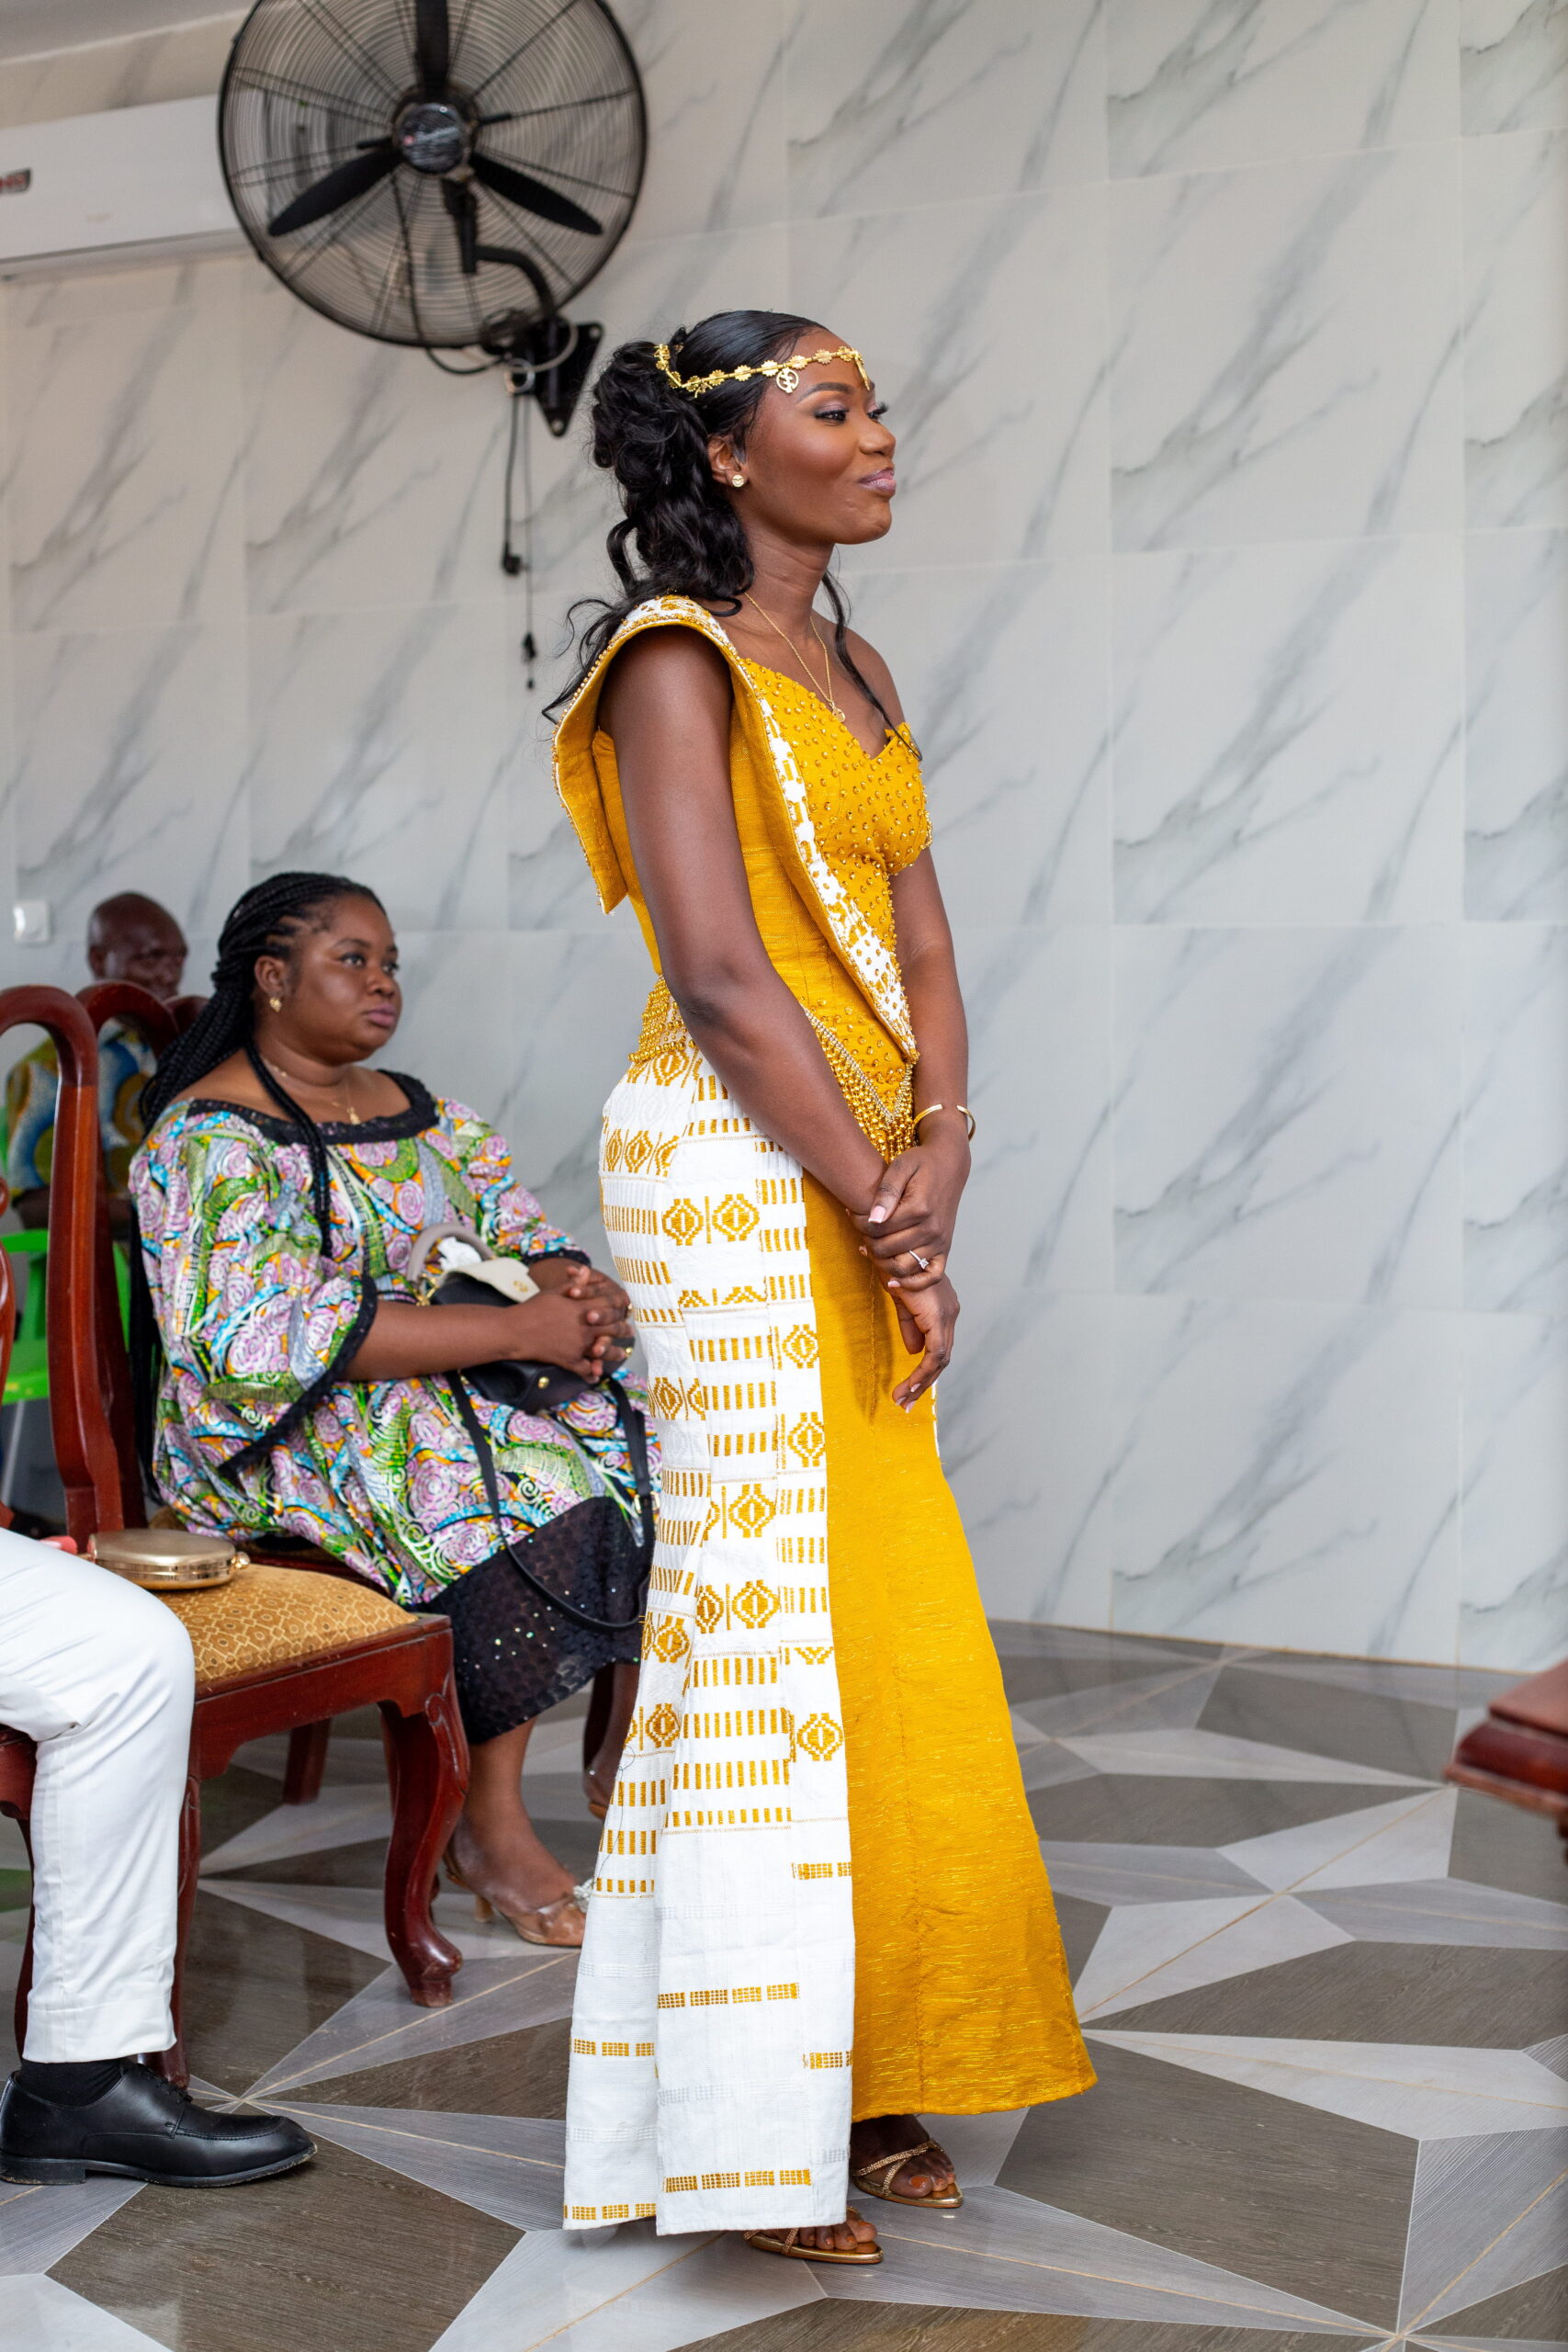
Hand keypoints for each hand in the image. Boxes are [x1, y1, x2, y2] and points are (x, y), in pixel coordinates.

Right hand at [500, 1289, 620, 1380]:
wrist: (515, 1330)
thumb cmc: (533, 1308)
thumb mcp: (554, 1292)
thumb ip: (574, 1284)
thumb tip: (587, 1270)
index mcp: (581, 1308)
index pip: (608, 1306)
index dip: (619, 1307)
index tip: (626, 1308)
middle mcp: (584, 1327)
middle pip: (611, 1328)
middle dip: (622, 1330)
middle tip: (629, 1330)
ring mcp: (578, 1345)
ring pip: (603, 1350)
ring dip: (614, 1353)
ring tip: (621, 1353)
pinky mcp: (569, 1359)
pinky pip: (585, 1369)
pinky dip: (592, 1373)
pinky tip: (597, 1375)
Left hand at [851, 1128, 969, 1292]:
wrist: (949, 1166)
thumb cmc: (922, 1164)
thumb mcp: (900, 1167)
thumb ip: (886, 1192)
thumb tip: (873, 1218)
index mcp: (920, 1208)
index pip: (878, 1228)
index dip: (858, 1223)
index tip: (853, 1213)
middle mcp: (932, 1229)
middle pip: (886, 1249)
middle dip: (866, 1240)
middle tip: (860, 1228)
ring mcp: (940, 1241)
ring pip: (902, 1267)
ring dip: (880, 1262)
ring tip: (871, 1246)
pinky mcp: (944, 1249)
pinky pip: (930, 1277)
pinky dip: (911, 1283)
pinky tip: (892, 1280)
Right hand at [891, 1274, 958, 1408]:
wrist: (897, 1252)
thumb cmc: (897, 1267)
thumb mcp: (901, 1301)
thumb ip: (909, 1324)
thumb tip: (912, 1351)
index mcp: (942, 1309)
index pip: (938, 1346)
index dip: (925, 1367)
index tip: (909, 1386)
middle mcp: (950, 1313)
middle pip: (942, 1357)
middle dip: (924, 1382)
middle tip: (906, 1402)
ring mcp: (947, 1316)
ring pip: (940, 1360)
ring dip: (921, 1382)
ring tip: (902, 1400)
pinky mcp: (939, 1320)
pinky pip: (935, 1356)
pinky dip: (921, 1374)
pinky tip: (907, 1386)